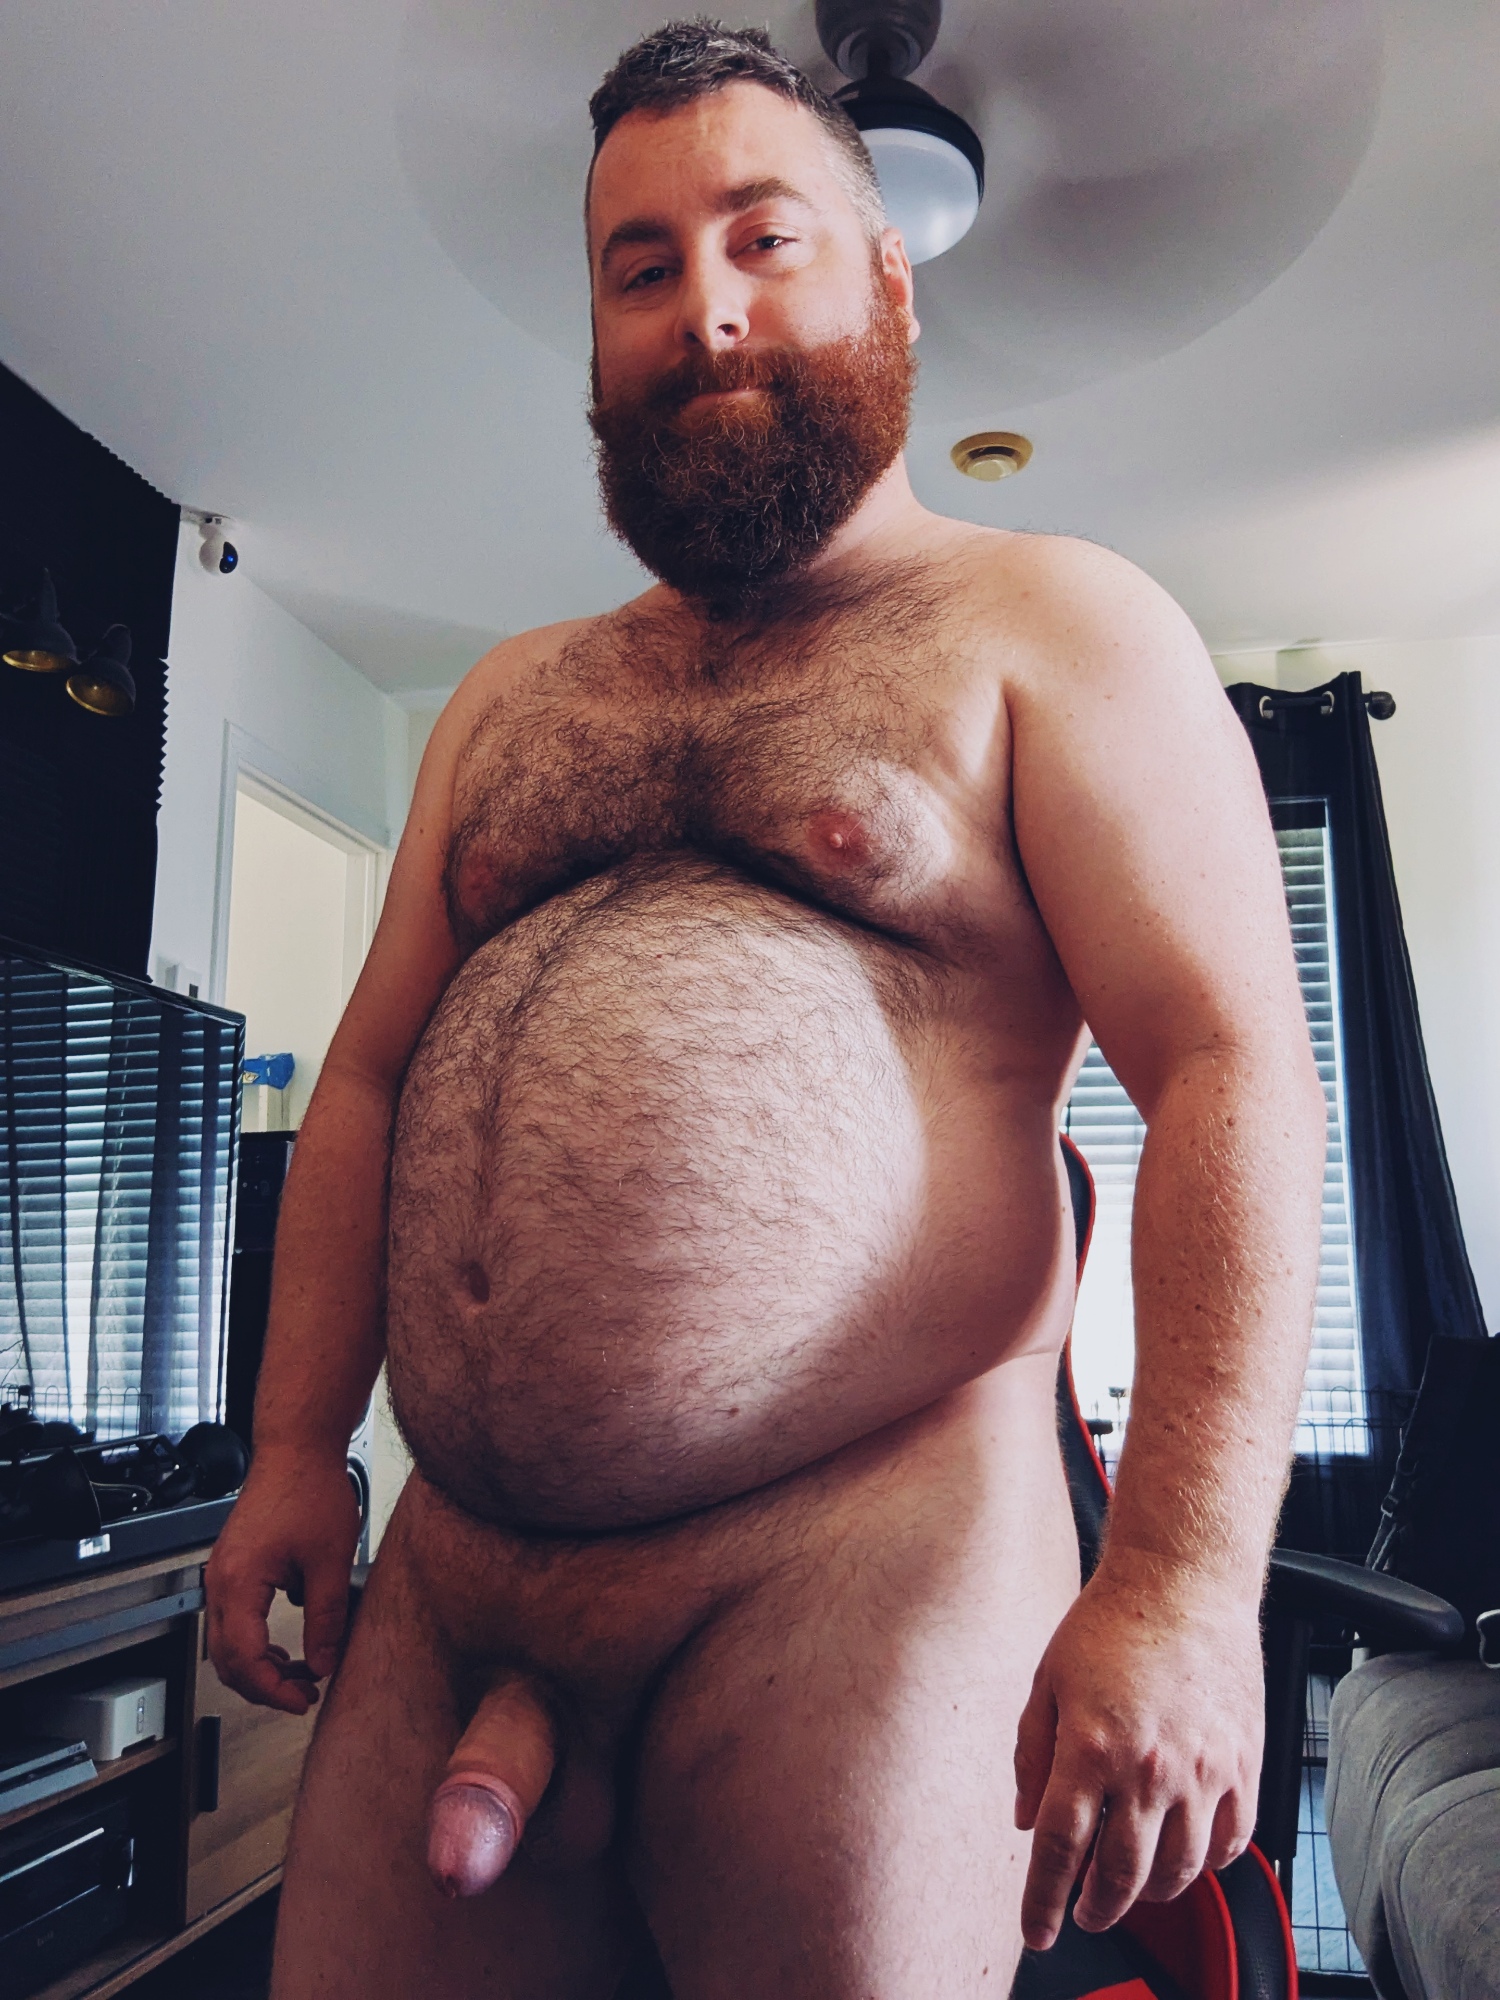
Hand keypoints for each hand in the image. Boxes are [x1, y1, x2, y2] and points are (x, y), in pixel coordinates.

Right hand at [205, 1445, 361, 1714]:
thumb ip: (327, 1618)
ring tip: (300, 1674)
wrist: (297, 1447)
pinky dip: (255, 1642)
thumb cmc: (310, 1489)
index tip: (302, 1700)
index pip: (243, 1659)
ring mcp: (222, 1573)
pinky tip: (287, 1646)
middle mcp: (220, 1581)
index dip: (272, 1690)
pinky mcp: (233, 1566)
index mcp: (239, 1583)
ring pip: (226, 1642)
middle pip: (226, 1659)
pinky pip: (233, 1619)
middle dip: (263, 1685)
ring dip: (258, 1665)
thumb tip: (323, 1664)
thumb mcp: (331, 1561)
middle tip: (303, 1695)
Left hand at [1014, 1559, 1262, 1949]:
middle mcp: (1149, 1770)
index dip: (1043, 1900)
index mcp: (1091, 1748)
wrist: (1184, 1582)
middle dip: (1097, 1909)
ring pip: (1179, 1871)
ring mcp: (1204, 1773)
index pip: (1059, 1850)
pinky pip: (1230, 1843)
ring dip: (1149, 1893)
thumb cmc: (1111, 1623)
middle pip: (1121, 1875)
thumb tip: (1025, 1819)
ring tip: (1130, 1887)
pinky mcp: (1242, 1765)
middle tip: (1084, 1914)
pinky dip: (1206, 1865)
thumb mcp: (1047, 1681)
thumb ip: (1032, 1755)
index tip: (1037, 1932)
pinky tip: (1185, 1857)